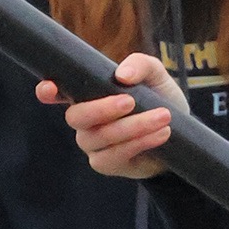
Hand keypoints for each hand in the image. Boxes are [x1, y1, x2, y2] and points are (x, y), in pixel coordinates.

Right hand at [34, 54, 186, 179]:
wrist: (181, 131)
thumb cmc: (158, 97)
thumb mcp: (155, 75)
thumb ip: (141, 65)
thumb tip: (122, 74)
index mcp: (86, 94)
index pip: (55, 93)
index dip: (47, 91)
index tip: (50, 87)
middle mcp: (83, 120)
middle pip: (76, 117)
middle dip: (102, 109)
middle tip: (130, 101)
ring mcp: (92, 144)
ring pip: (100, 137)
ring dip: (133, 126)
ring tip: (163, 116)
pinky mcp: (106, 163)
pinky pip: (114, 156)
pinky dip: (139, 143)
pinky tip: (160, 134)